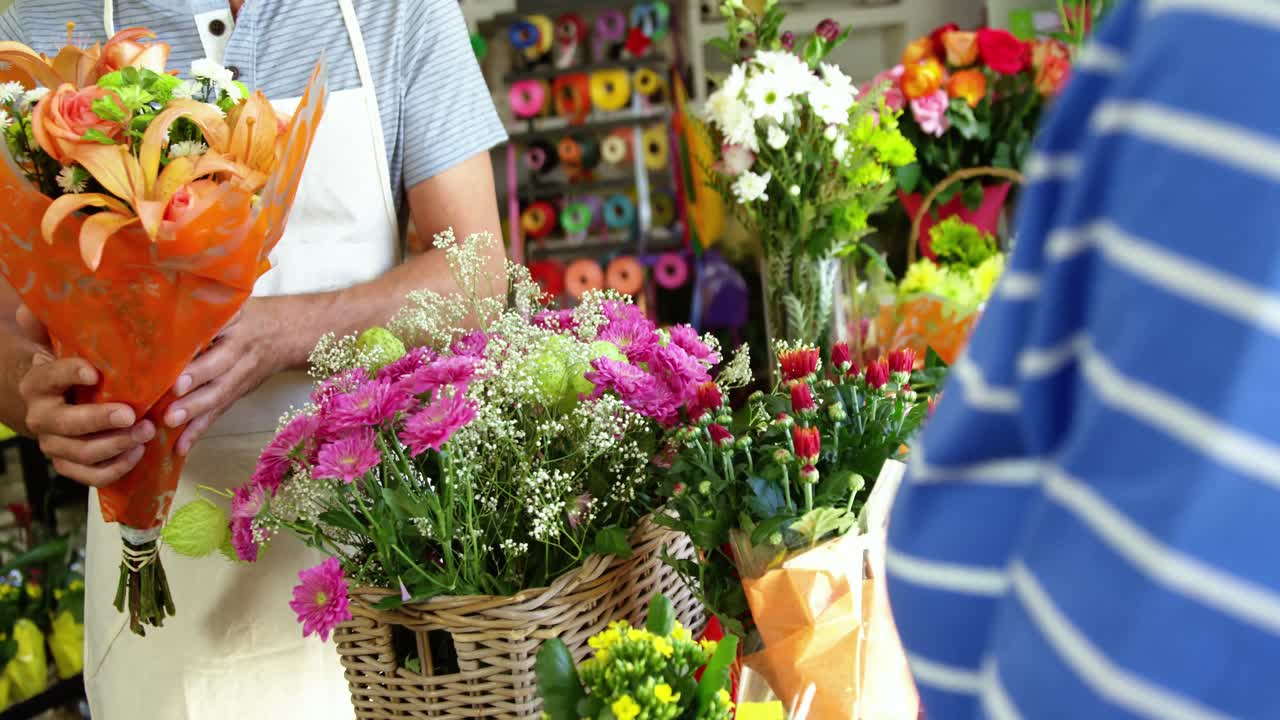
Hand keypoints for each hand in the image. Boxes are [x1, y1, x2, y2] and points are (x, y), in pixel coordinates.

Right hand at [16, 306, 153, 486]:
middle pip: (65, 423)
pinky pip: (89, 475)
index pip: (49, 376)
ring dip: (114, 445)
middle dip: (99, 419)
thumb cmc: (74, 367)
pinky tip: (138, 454)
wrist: (60, 401)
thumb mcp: (65, 342)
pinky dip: (114, 469)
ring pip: (79, 452)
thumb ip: (56, 323)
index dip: (68, 373)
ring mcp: (54, 444)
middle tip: (131, 413)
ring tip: (146, 432)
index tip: (93, 370)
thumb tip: (39, 303)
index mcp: (38, 382)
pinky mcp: (69, 464)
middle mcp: (41, 415)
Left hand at [164, 301, 283, 454]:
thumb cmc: (251, 315)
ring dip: (195, 417)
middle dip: (195, 399)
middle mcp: (241, 358)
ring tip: (172, 428)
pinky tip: (183, 446)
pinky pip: (219, 413)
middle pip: (219, 381)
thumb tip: (160, 309)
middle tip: (170, 413)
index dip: (200, 367)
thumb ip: (206, 309)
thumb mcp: (235, 305)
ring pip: (219, 400)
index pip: (219, 349)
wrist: (288, 333)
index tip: (178, 381)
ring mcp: (240, 379)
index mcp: (239, 332)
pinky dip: (200, 430)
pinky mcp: (236, 394)